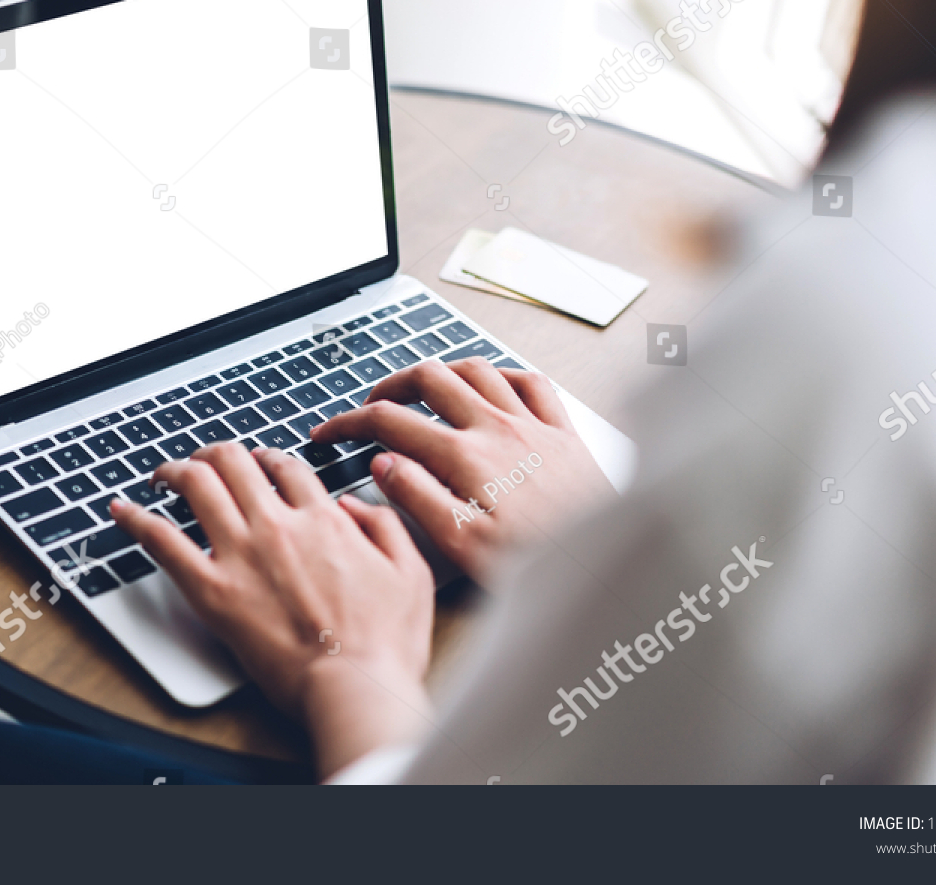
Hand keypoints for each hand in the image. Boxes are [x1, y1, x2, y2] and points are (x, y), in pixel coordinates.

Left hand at [110, 443, 435, 779]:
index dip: (268, 457)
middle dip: (215, 452)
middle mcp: (278, 525)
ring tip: (165, 474)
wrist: (355, 686)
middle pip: (234, 462)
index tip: (259, 462)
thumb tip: (355, 503)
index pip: (286, 466)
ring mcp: (241, 554)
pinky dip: (137, 520)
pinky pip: (162, 542)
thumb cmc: (385, 643)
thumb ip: (385, 525)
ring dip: (175, 470)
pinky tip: (122, 510)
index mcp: (324, 519)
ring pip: (196, 485)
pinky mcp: (212, 591)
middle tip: (205, 460)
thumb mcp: (412, 571)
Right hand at [309, 357, 612, 585]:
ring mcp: (533, 424)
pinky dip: (500, 375)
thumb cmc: (538, 564)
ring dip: (440, 372)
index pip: (390, 422)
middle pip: (429, 378)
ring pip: (476, 370)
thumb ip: (418, 497)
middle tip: (370, 405)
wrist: (606, 564)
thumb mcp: (463, 545)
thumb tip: (382, 463)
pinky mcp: (564, 432)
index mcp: (466, 457)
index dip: (349, 423)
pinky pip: (529, 382)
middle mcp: (498, 428)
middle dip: (390, 385)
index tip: (328, 432)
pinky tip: (491, 386)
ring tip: (421, 388)